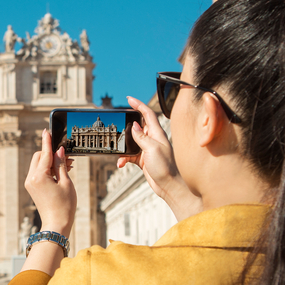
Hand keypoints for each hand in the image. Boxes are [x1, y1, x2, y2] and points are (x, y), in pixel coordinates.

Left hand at [24, 128, 75, 235]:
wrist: (56, 225)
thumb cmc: (64, 206)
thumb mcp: (66, 182)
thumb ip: (61, 164)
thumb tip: (59, 151)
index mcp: (39, 176)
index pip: (44, 153)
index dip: (47, 141)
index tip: (46, 131)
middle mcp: (31, 178)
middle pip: (39, 157)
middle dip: (51, 154)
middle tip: (67, 158)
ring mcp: (30, 183)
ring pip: (39, 164)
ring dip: (51, 162)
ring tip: (68, 166)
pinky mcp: (32, 187)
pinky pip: (38, 172)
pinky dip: (48, 170)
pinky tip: (60, 173)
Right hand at [116, 96, 201, 221]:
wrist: (169, 186)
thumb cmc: (165, 167)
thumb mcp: (152, 149)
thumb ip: (141, 137)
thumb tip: (133, 126)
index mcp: (157, 133)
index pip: (147, 114)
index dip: (138, 105)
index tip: (129, 99)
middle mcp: (152, 139)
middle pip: (137, 126)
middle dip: (125, 126)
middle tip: (115, 125)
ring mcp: (147, 149)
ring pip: (130, 142)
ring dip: (122, 147)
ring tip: (118, 152)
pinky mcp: (143, 159)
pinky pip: (129, 155)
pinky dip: (123, 158)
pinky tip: (121, 164)